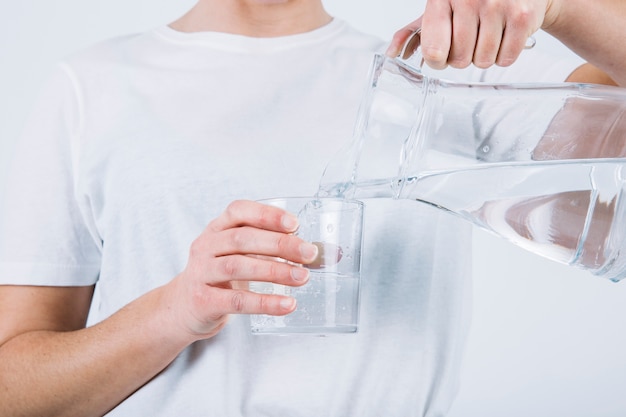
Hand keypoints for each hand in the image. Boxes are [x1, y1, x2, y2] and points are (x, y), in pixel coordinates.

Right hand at [163, 200, 318, 339]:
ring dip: (275, 271)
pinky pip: (237, 301)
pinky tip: (287, 304)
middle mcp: (206, 246)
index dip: (266, 215)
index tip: (294, 223)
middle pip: (242, 239)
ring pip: (239, 267)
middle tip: (308, 253)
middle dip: (279, 244)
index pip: (239, 211)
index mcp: (217, 229)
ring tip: (302, 277)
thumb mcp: (238, 254)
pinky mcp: (203, 301)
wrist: (184, 308)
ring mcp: (201, 273)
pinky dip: (265, 302)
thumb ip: (270, 248)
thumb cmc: (221, 277)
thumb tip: (318, 251)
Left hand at [387, 0, 556, 69]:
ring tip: (488, 35)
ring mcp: (497, 6)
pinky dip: (505, 54)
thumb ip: (414, 32)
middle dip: (464, 57)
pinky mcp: (521, 16)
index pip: (434, 51)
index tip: (442, 54)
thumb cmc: (473, 0)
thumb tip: (393, 53)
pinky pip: (505, 58)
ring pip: (483, 61)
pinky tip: (503, 36)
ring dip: (485, 56)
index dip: (438, 60)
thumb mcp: (439, 9)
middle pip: (460, 60)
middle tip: (470, 39)